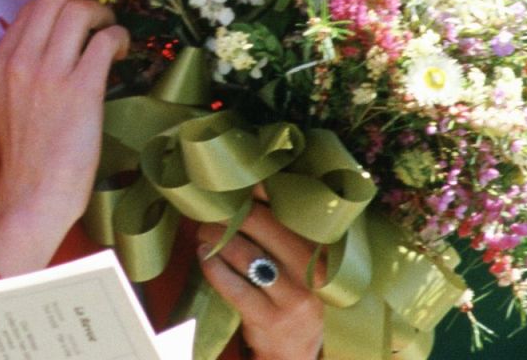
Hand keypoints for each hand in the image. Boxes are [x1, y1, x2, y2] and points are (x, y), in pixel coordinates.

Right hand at [0, 0, 126, 274]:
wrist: (32, 197)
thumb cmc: (28, 153)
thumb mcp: (8, 100)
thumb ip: (24, 66)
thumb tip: (59, 37)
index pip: (31, 7)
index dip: (62, 3)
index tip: (80, 17)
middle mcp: (19, 61)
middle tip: (99, 18)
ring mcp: (49, 73)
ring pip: (80, 10)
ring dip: (105, 14)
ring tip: (112, 33)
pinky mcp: (80, 88)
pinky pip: (106, 39)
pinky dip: (120, 37)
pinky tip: (123, 52)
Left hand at [197, 198, 324, 359]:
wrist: (296, 352)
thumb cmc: (294, 294)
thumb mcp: (302, 262)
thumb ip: (285, 228)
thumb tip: (257, 185)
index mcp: (322, 249)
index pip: (290, 209)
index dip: (260, 194)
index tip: (238, 188)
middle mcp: (313, 270)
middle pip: (265, 225)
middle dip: (232, 213)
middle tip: (212, 210)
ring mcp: (292, 295)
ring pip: (247, 254)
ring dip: (218, 238)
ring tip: (204, 231)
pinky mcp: (268, 317)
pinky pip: (234, 286)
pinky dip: (214, 267)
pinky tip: (204, 257)